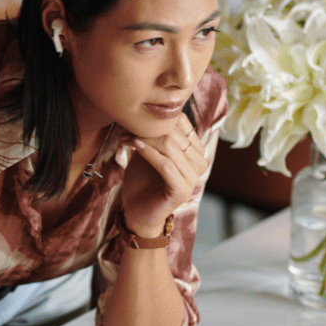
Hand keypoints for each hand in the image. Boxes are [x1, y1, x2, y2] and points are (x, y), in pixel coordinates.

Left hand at [122, 113, 206, 236]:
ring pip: (170, 148)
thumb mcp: (146, 153)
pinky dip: (149, 154)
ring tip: (126, 137)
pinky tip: (135, 146)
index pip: (182, 123)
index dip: (158, 118)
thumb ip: (149, 135)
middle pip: (175, 134)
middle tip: (125, 128)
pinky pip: (166, 166)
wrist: (137, 213)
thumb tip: (138, 112)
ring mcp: (193, 177)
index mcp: (195, 150)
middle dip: (148, 129)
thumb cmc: (142, 182)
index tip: (133, 119)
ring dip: (145, 139)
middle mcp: (199, 162)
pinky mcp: (182, 190)